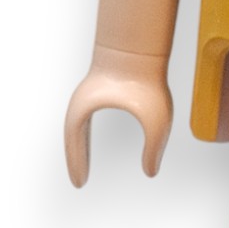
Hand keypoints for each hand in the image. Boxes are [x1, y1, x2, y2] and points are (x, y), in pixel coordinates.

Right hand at [64, 45, 172, 185]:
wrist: (142, 43)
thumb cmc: (147, 79)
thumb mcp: (156, 120)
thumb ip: (154, 148)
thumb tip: (150, 172)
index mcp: (85, 110)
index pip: (75, 143)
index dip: (77, 164)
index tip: (80, 184)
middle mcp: (82, 102)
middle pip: (72, 136)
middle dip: (76, 158)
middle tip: (79, 179)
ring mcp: (89, 92)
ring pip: (78, 125)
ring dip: (81, 145)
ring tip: (84, 162)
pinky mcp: (99, 86)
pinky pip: (88, 115)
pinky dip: (88, 130)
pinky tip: (94, 136)